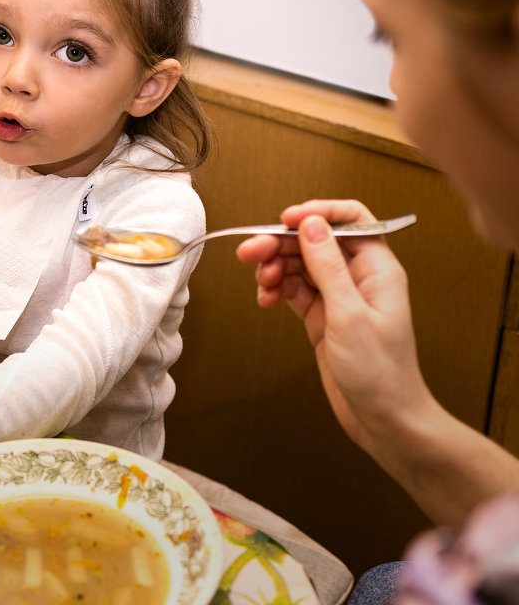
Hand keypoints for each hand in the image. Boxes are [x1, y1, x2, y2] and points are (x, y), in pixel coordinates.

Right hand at [236, 199, 431, 451]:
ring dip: (275, 267)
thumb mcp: (349, 314)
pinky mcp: (323, 316)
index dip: (317, 213)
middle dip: (281, 243)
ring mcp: (339, 296)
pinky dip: (277, 290)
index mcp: (377, 268)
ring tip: (259, 283)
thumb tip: (312, 223)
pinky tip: (266, 299)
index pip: (350, 220)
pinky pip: (294, 290)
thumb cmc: (381, 373)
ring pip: (300, 265)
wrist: (384, 421)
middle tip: (250, 252)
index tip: (285, 219)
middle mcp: (358, 277)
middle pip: (315, 242)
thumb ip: (328, 266)